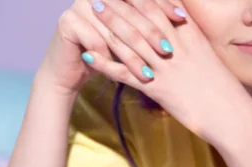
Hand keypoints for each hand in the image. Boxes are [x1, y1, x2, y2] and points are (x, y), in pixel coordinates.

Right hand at [36, 0, 185, 95]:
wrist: (73, 70)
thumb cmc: (109, 52)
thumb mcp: (132, 34)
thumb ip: (150, 19)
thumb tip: (184, 13)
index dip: (163, 5)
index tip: (182, 19)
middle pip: (129, 12)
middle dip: (151, 33)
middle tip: (168, 50)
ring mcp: (79, 4)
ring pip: (114, 30)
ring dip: (134, 55)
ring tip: (150, 73)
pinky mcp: (68, 22)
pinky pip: (96, 41)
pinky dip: (112, 61)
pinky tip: (126, 75)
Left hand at [85, 0, 249, 144]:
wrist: (230, 114)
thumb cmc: (222, 88)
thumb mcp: (208, 55)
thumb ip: (191, 37)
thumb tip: (179, 22)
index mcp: (191, 36)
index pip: (161, 6)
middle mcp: (177, 47)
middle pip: (143, 17)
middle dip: (120, 3)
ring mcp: (166, 67)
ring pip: (132, 41)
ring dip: (109, 24)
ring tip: (92, 11)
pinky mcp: (158, 89)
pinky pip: (126, 74)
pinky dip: (106, 64)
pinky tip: (90, 56)